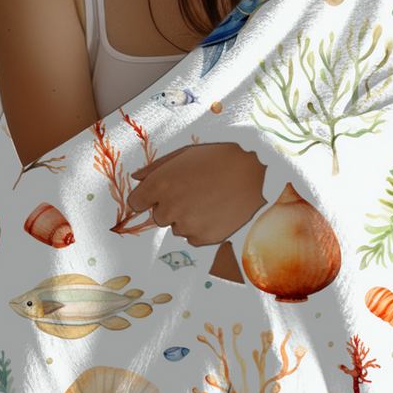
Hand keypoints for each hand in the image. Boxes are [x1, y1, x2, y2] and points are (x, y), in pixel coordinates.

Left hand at [127, 142, 266, 246]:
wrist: (257, 173)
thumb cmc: (219, 158)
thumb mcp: (184, 154)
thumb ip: (155, 168)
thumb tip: (136, 178)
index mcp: (161, 183)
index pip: (136, 203)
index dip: (147, 198)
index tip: (159, 194)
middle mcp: (170, 207)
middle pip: (158, 217)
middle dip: (170, 206)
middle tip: (194, 191)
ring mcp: (187, 225)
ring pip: (177, 227)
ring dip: (187, 218)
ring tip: (209, 200)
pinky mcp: (204, 238)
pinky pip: (193, 237)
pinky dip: (202, 228)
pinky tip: (217, 211)